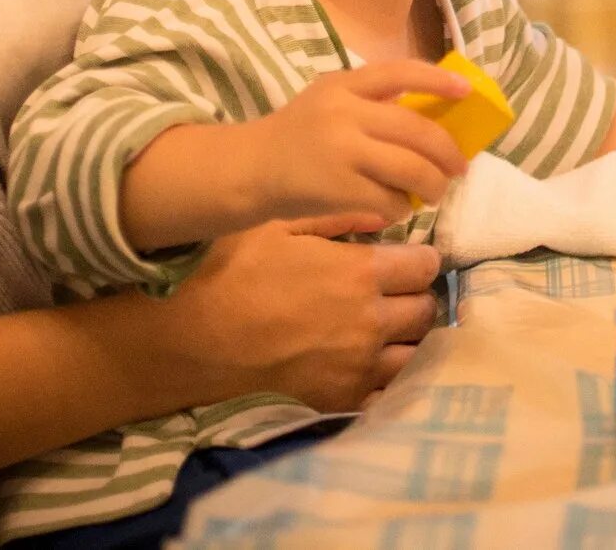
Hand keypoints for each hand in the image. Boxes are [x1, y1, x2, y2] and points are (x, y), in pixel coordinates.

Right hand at [157, 216, 444, 412]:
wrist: (190, 343)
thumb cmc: (229, 273)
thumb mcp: (277, 225)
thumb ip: (337, 217)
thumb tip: (385, 215)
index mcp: (359, 274)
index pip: (424, 265)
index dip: (419, 258)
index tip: (408, 258)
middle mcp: (370, 323)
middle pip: (425, 309)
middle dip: (416, 296)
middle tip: (396, 292)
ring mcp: (358, 368)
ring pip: (415, 353)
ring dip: (407, 338)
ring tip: (388, 329)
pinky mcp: (342, 401)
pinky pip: (389, 392)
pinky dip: (389, 377)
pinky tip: (372, 364)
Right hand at [238, 61, 475, 224]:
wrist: (249, 170)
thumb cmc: (296, 137)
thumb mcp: (327, 101)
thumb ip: (370, 102)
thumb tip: (433, 116)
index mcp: (343, 85)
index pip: (399, 72)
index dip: (437, 81)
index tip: (466, 91)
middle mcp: (343, 112)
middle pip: (416, 130)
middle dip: (447, 152)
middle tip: (459, 167)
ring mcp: (341, 151)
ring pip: (410, 168)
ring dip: (433, 184)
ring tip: (435, 192)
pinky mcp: (338, 188)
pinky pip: (389, 199)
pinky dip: (401, 207)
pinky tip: (398, 208)